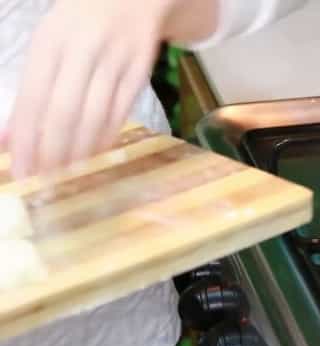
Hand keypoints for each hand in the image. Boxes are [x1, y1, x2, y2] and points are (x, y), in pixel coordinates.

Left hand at [3, 0, 216, 178]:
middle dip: (53, 151)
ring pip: (95, 115)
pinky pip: (121, 111)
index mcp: (51, 42)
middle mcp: (83, 49)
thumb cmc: (80, 24)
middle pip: (65, 111)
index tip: (21, 170)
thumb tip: (8, 140)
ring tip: (68, 173)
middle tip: (45, 180)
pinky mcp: (140, 70)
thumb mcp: (48, 46)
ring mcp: (115, 60)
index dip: (27, 139)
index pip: (34, 99)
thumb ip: (30, 93)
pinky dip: (106, 136)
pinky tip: (95, 152)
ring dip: (81, 149)